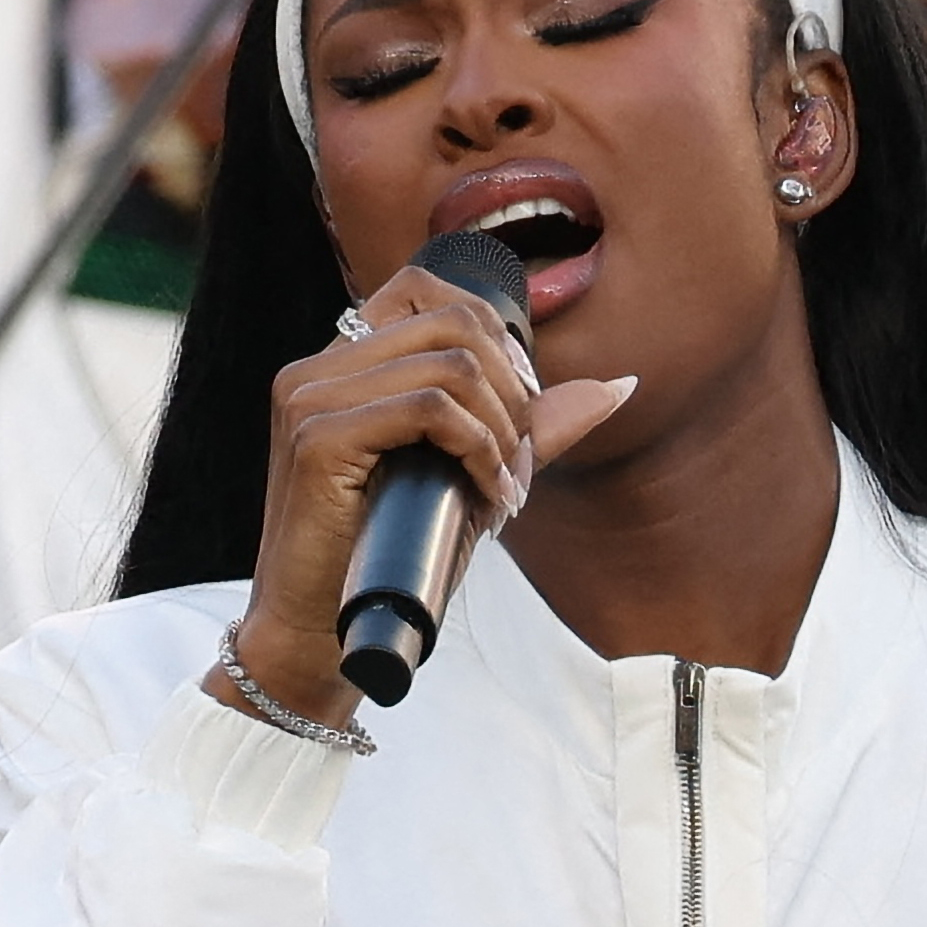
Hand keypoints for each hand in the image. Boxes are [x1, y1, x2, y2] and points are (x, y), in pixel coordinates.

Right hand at [221, 265, 630, 725]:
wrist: (324, 638)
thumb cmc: (395, 559)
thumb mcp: (474, 477)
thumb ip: (534, 427)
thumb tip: (616, 385)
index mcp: (342, 364)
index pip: (428, 288)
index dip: (497, 339)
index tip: (519, 410)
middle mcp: (317, 368)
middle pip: (454, 320)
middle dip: (513, 390)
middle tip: (520, 459)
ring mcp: (310, 397)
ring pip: (451, 364)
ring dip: (503, 429)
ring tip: (504, 486)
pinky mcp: (317, 437)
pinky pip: (431, 409)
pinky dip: (481, 450)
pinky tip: (488, 495)